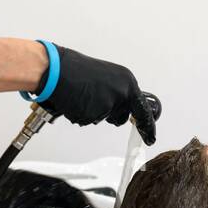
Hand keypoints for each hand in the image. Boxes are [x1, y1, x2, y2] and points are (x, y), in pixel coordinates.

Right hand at [32, 43, 158, 144]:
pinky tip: (75, 100)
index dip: (147, 125)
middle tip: (95, 99)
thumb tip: (122, 104)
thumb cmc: (76, 70)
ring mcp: (109, 103)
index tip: (151, 137)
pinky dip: (81, 113)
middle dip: (110, 115)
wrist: (56, 69)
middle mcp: (122, 92)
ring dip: (93, 112)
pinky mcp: (95, 113)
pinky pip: (88, 120)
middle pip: (121, 117)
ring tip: (82, 95)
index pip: (142, 109)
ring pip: (103, 118)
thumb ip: (117, 91)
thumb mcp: (106, 77)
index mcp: (127, 81)